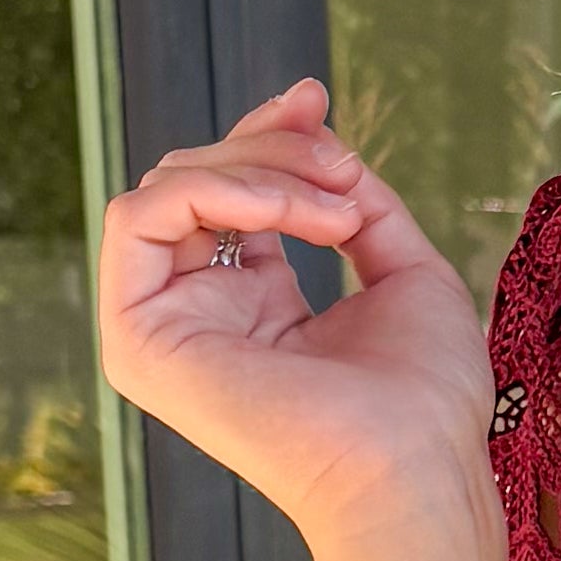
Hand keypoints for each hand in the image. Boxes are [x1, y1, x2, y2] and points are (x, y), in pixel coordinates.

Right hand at [96, 82, 493, 560]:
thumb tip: (321, 141)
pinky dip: (211, 192)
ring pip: (167, 189)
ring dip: (255, 171)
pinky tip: (282, 213)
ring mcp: (164, 329)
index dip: (266, 137)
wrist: (412, 462)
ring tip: (330, 205)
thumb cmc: (423, 395)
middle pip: (197, 181)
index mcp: (254, 307)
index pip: (230, 195)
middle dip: (269, 147)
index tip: (315, 99)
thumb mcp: (403, 270)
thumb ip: (355, 205)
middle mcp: (203, 315)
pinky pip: (138, 219)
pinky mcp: (137, 339)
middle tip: (340, 164)